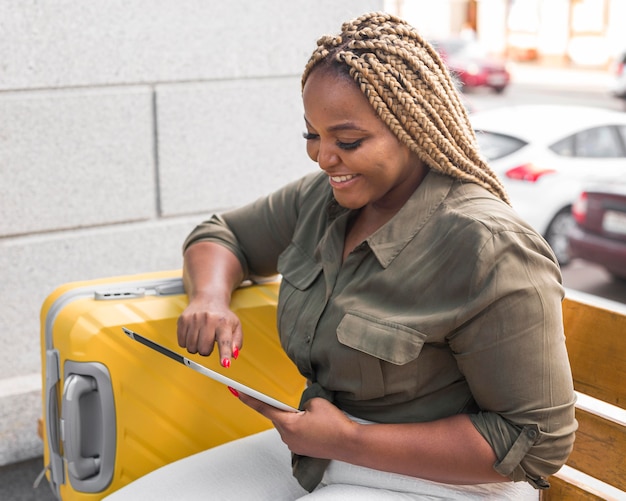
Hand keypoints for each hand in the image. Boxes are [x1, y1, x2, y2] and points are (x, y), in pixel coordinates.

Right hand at [176, 295, 242, 366]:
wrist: (208, 299)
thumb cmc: (222, 316)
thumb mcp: (235, 327)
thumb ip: (237, 342)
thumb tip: (233, 355)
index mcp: (224, 323)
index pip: (225, 341)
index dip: (224, 354)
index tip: (225, 364)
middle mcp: (209, 320)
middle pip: (204, 349)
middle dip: (207, 350)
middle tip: (209, 341)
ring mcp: (194, 319)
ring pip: (192, 348)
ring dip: (196, 347)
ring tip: (201, 337)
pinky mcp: (183, 320)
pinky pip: (182, 343)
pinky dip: (187, 343)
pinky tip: (193, 334)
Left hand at [236, 393, 355, 459]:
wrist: (349, 443)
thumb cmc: (335, 424)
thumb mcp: (316, 402)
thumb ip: (301, 401)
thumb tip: (298, 407)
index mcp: (288, 423)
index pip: (263, 408)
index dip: (248, 398)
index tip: (236, 391)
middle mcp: (287, 436)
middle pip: (277, 416)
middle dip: (284, 408)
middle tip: (301, 406)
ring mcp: (294, 445)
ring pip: (286, 425)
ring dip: (293, 418)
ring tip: (313, 417)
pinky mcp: (301, 448)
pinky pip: (294, 433)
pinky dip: (300, 426)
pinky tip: (314, 425)